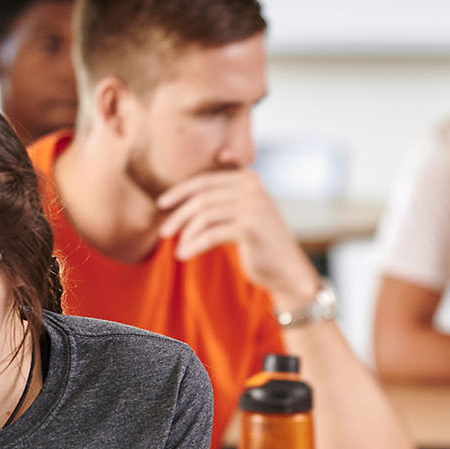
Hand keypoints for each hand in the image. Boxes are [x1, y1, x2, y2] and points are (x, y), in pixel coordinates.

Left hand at [155, 169, 316, 310]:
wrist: (287, 269)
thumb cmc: (261, 244)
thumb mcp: (244, 213)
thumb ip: (223, 198)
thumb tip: (181, 195)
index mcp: (249, 179)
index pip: (205, 180)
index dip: (180, 191)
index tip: (162, 204)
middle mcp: (252, 188)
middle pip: (202, 197)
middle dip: (178, 215)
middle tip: (163, 232)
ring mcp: (253, 206)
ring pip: (204, 215)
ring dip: (185, 233)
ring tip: (177, 248)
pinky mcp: (250, 228)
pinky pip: (211, 234)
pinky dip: (194, 245)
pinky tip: (184, 255)